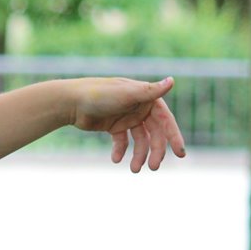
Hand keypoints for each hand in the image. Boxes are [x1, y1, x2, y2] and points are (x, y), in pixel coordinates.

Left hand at [66, 76, 186, 171]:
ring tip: (134, 169)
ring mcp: (126, 117)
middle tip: (153, 168)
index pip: (166, 121)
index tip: (180, 154)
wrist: (70, 101)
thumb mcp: (126, 94)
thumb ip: (149, 91)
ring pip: (139, 140)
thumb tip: (172, 80)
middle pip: (154, 134)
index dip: (174, 137)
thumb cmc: (99, 95)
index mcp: (146, 98)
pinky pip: (122, 142)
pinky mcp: (113, 126)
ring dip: (139, 155)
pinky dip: (121, 151)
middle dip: (155, 151)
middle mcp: (139, 107)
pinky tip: (116, 159)